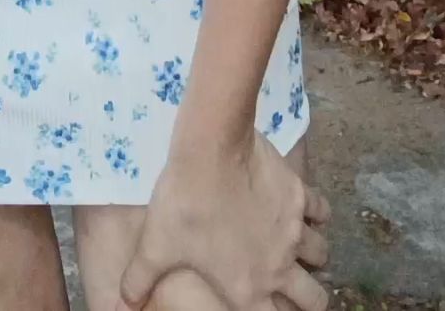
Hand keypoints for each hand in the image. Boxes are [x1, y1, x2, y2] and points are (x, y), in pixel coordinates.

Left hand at [116, 130, 330, 310]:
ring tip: (298, 245)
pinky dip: (318, 213)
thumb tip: (122, 303)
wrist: (209, 149)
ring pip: (321, 255)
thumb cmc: (183, 203)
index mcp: (247, 289)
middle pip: (315, 299)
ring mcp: (294, 231)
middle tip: (296, 285)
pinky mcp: (300, 195)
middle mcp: (278, 266)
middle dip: (310, 298)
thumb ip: (140, 280)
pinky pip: (322, 211)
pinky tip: (306, 208)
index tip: (274, 308)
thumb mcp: (155, 246)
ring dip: (313, 255)